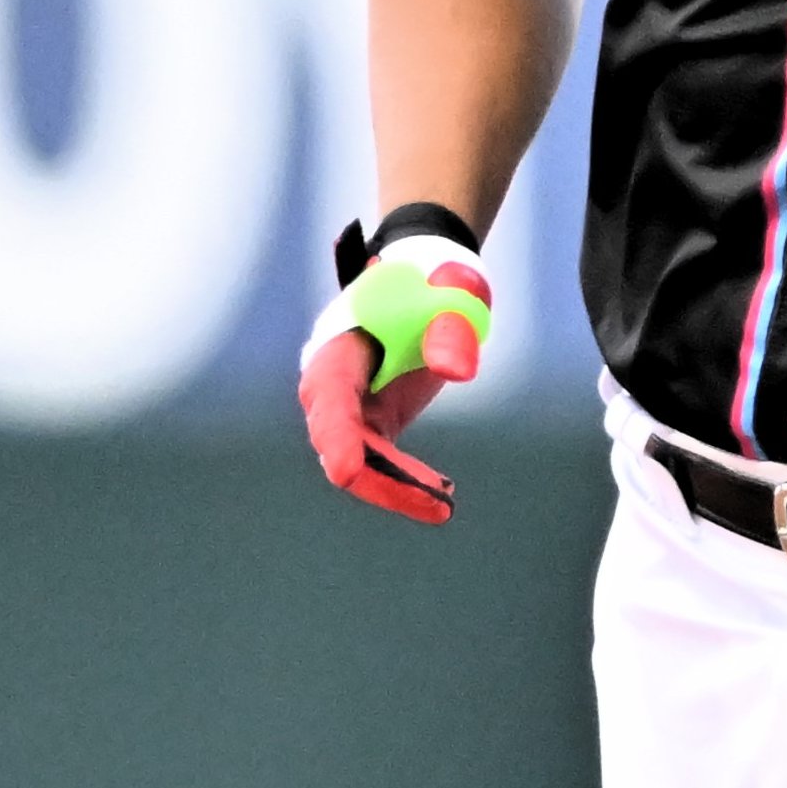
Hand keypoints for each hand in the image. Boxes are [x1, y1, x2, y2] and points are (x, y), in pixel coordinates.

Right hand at [298, 226, 493, 522]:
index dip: (337, 433)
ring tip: (442, 507)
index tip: (346, 472)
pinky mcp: (371, 424)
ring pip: (362, 462)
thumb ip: (451, 324)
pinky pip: (382, 464)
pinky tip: (440, 501)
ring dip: (398, 488)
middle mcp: (332, 382)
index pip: (331, 393)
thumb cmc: (436, 280)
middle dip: (379, 477)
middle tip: (432, 503)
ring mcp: (349, 407)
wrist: (432, 281)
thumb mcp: (451, 291)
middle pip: (341, 440)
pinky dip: (408, 483)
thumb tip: (454, 370)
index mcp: (340, 344)